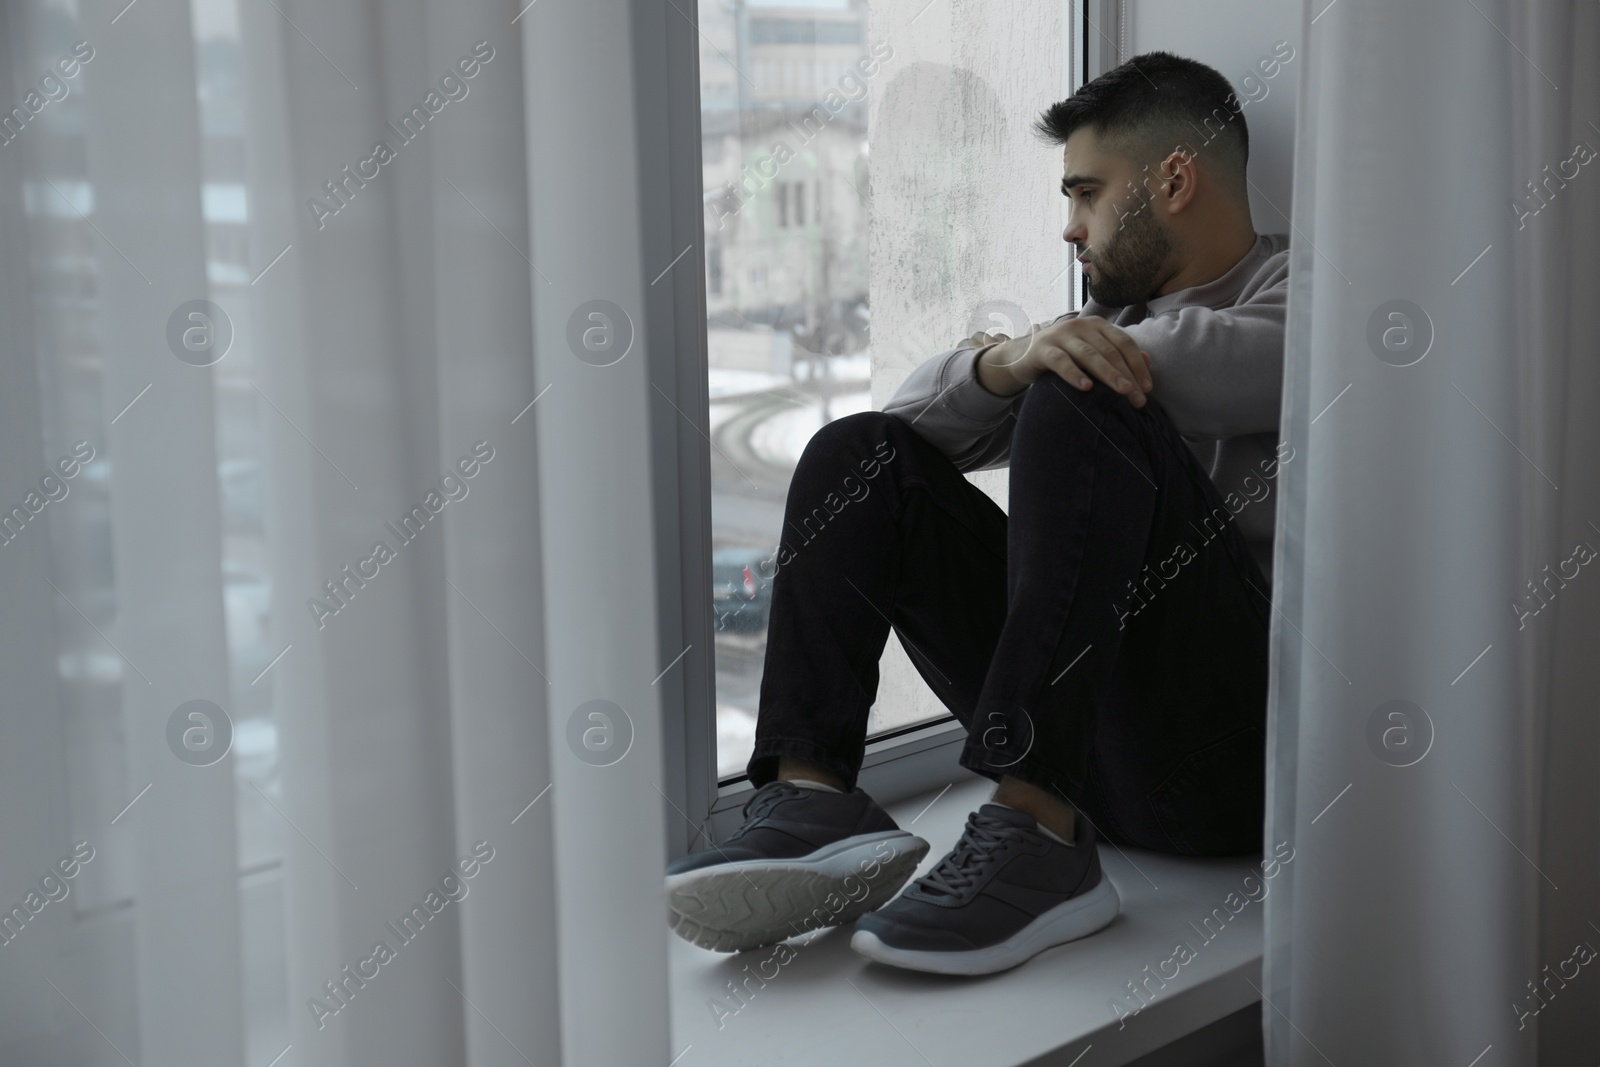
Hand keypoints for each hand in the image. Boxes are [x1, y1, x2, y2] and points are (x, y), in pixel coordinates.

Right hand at [991, 316, 1152, 406]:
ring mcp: (1061, 335)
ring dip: (1108, 374)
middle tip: (1139, 399)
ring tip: (1123, 391)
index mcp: (1097, 325)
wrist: (1023, 355)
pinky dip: (1074, 374)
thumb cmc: (1064, 356)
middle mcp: (1081, 325)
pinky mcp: (1043, 349)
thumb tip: (1148, 360)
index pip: (1124, 343)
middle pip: (1110, 351)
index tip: (1148, 388)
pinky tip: (1086, 388)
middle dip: (1127, 376)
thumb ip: (1117, 353)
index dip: (1138, 365)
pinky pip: (1061, 362)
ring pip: (1090, 355)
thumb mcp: (1091, 352)